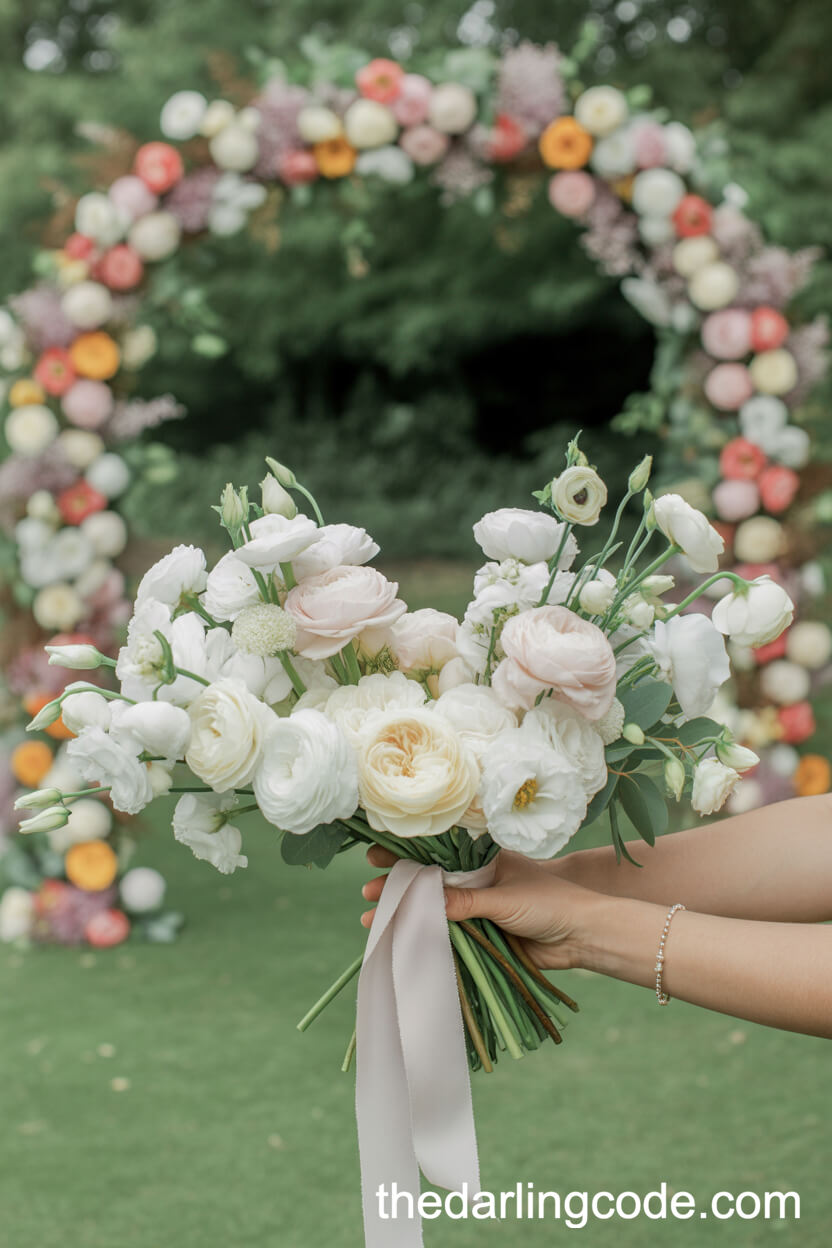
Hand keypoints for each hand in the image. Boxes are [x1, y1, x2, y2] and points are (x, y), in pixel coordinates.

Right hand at [361, 845, 605, 970]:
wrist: (582, 936)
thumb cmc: (550, 903)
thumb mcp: (504, 898)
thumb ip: (466, 902)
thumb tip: (423, 901)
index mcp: (483, 860)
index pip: (437, 853)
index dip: (405, 854)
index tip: (375, 856)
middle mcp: (476, 882)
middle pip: (428, 883)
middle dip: (397, 887)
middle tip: (366, 892)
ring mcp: (476, 910)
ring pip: (433, 911)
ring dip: (404, 915)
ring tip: (371, 922)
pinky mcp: (481, 936)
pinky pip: (447, 936)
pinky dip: (423, 938)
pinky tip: (398, 942)